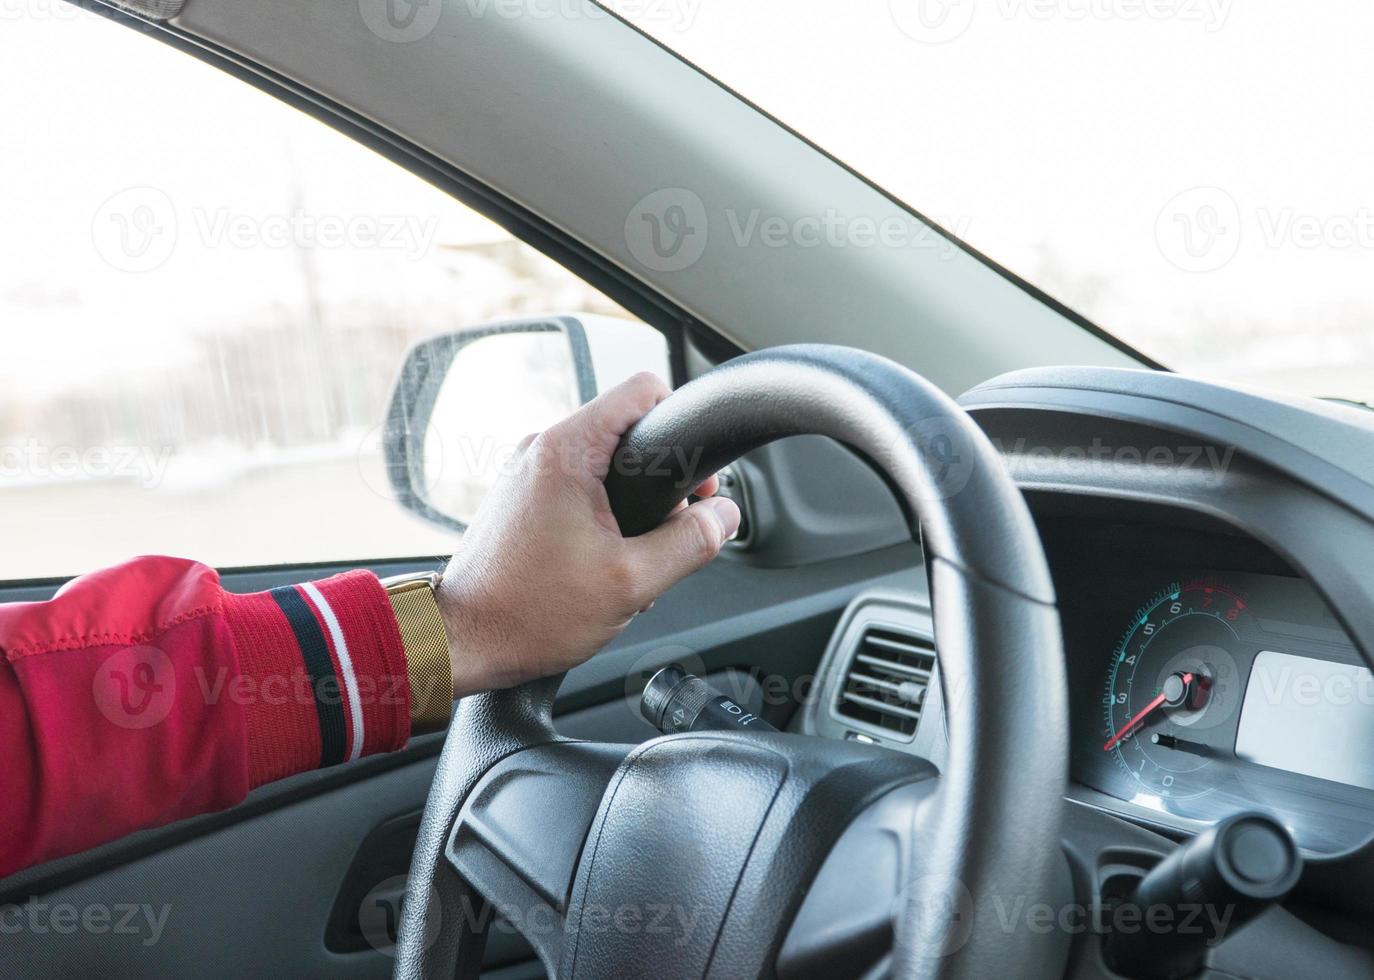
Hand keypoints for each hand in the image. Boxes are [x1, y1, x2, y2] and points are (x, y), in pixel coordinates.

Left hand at [436, 372, 741, 696]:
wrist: (463, 642)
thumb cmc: (529, 613)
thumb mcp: (632, 582)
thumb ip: (691, 542)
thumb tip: (725, 517)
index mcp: (566, 451)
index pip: (643, 390)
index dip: (683, 421)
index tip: (696, 476)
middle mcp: (541, 450)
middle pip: (628, 430)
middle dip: (663, 479)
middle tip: (676, 528)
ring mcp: (527, 473)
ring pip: (606, 464)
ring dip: (634, 505)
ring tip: (636, 557)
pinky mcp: (521, 499)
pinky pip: (579, 487)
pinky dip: (604, 516)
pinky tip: (608, 562)